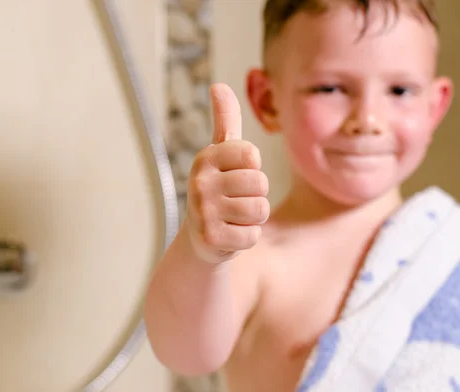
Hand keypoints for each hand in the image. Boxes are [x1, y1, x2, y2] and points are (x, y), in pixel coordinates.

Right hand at [185, 83, 269, 263]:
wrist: (200, 236)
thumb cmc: (217, 188)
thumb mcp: (220, 153)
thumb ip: (225, 119)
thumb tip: (219, 85)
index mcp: (205, 158)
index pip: (252, 157)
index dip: (252, 169)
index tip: (235, 176)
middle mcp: (199, 182)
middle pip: (260, 184)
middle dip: (256, 196)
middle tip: (236, 201)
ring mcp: (203, 211)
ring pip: (259, 210)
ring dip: (254, 218)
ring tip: (235, 217)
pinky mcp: (211, 238)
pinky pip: (252, 235)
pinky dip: (246, 237)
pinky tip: (230, 234)